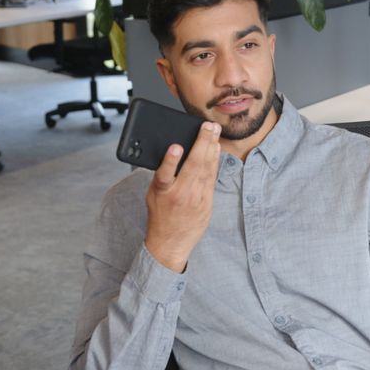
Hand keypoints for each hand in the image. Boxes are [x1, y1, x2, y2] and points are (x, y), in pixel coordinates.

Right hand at [144, 121, 221, 271]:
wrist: (170, 243)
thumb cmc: (159, 216)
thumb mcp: (153, 195)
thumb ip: (163, 176)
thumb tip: (173, 153)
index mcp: (163, 192)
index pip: (165, 175)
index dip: (170, 160)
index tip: (175, 147)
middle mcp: (181, 195)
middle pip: (193, 166)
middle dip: (202, 143)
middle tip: (208, 126)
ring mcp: (196, 200)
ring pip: (206, 170)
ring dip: (211, 148)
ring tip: (214, 132)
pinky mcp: (207, 203)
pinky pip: (212, 178)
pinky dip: (214, 163)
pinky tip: (216, 150)